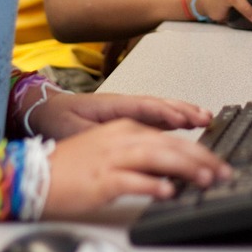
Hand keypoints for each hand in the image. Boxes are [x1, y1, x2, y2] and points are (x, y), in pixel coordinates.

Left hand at [31, 91, 213, 138]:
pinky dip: (174, 120)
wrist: (45, 111)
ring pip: (161, 110)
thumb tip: (110, 146)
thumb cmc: (58, 119)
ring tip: (205, 119)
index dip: (165, 113)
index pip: (144, 107)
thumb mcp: (71, 131)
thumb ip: (94, 138)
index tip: (183, 120)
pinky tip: (188, 126)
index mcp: (112, 105)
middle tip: (206, 120)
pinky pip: (157, 118)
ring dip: (184, 113)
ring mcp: (128, 111)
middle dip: (184, 111)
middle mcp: (124, 106)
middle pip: (159, 106)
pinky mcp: (129, 120)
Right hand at [43, 118, 230, 215]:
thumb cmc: (71, 167)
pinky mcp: (101, 178)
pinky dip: (153, 185)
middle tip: (223, 171)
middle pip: (170, 144)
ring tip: (207, 179)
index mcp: (125, 128)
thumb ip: (141, 156)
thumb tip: (172, 170)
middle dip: (201, 158)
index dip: (197, 149)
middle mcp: (121, 138)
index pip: (170, 136)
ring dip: (186, 169)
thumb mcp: (111, 153)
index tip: (217, 162)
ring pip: (158, 157)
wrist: (34, 174)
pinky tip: (169, 192)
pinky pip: (132, 180)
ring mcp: (111, 158)